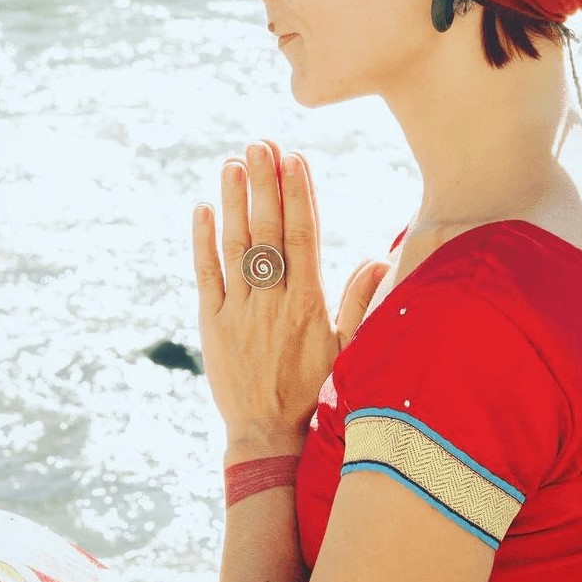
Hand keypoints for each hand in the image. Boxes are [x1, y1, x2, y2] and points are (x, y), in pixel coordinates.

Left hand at [192, 141, 384, 461]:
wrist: (269, 438)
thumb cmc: (316, 390)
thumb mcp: (349, 349)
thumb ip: (361, 301)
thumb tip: (379, 258)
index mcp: (309, 302)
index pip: (304, 235)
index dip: (299, 194)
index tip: (295, 158)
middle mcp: (273, 301)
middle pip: (268, 230)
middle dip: (264, 183)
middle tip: (261, 143)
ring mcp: (239, 310)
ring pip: (235, 245)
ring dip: (233, 201)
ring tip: (232, 162)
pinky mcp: (211, 324)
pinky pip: (205, 275)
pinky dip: (202, 241)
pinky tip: (202, 208)